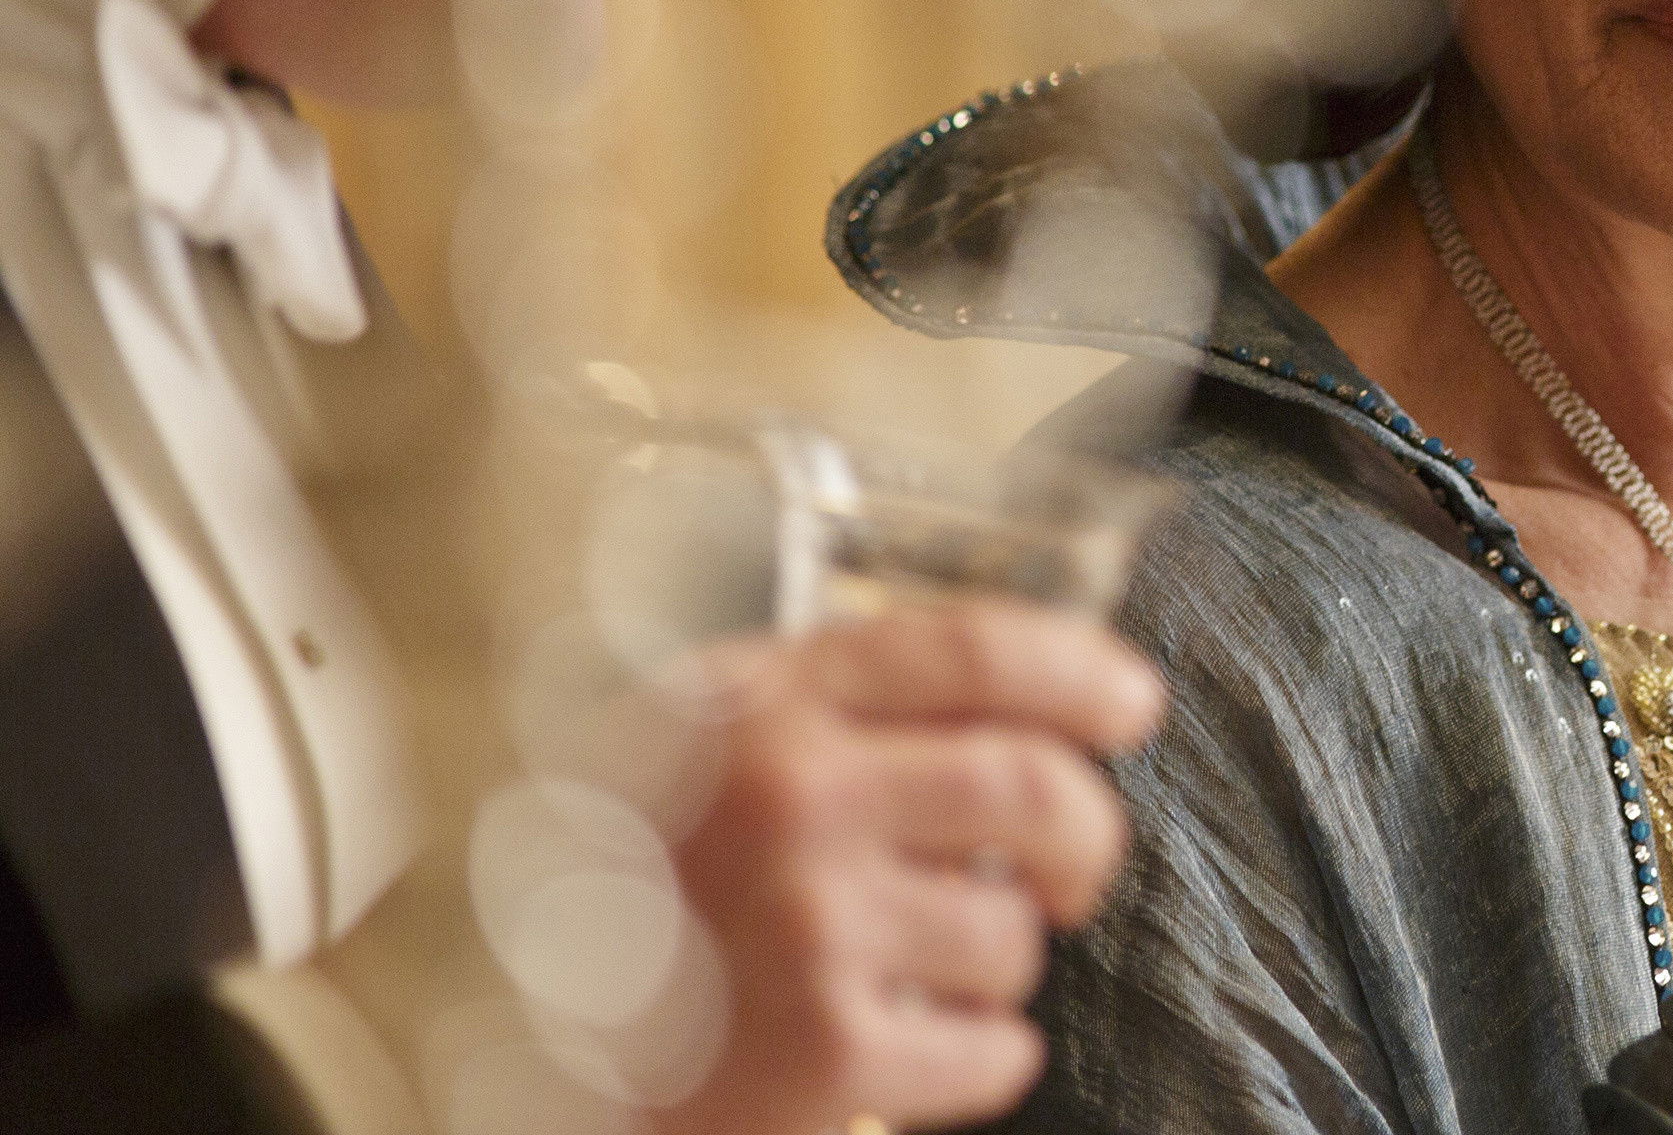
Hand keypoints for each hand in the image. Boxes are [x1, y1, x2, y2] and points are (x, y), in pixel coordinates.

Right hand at [651, 599, 1165, 1134]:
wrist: (507, 1058)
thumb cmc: (619, 894)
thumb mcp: (690, 748)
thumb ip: (828, 703)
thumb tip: (1019, 686)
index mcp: (759, 706)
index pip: (970, 650)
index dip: (1079, 672)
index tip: (1130, 704)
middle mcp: (789, 799)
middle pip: (1031, 786)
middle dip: (1085, 834)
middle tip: (1075, 869)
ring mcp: (808, 926)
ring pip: (1011, 933)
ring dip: (1001, 961)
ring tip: (928, 973)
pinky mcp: (824, 1052)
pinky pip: (992, 1050)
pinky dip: (983, 1058)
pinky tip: (920, 1049)